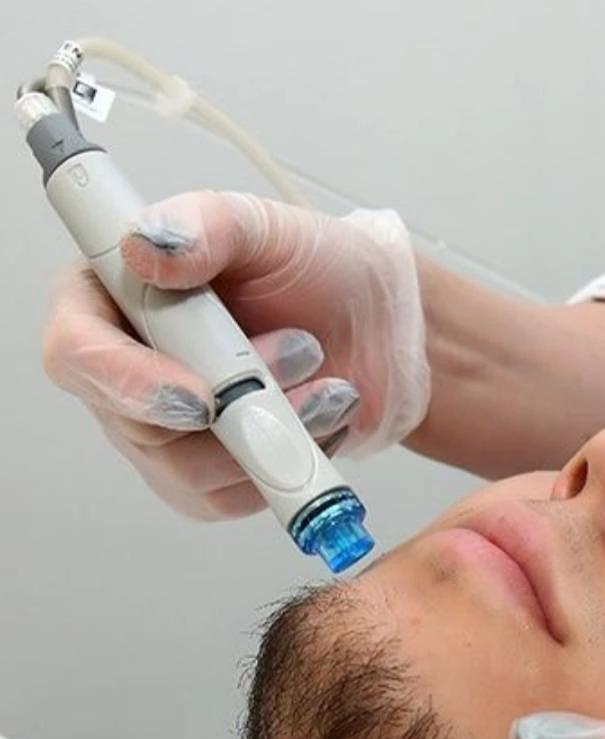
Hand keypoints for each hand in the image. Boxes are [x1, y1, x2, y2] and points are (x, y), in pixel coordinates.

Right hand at [41, 192, 428, 519]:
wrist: (379, 326)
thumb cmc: (316, 270)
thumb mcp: (266, 228)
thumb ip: (206, 225)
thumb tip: (145, 246)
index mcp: (112, 297)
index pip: (76, 352)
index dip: (128, 382)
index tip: (201, 394)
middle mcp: (125, 372)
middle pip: (139, 426)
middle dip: (237, 402)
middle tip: (304, 351)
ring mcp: (164, 434)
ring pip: (193, 473)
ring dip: (275, 431)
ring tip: (329, 382)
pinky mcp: (210, 479)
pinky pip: (236, 498)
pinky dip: (290, 464)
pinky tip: (325, 417)